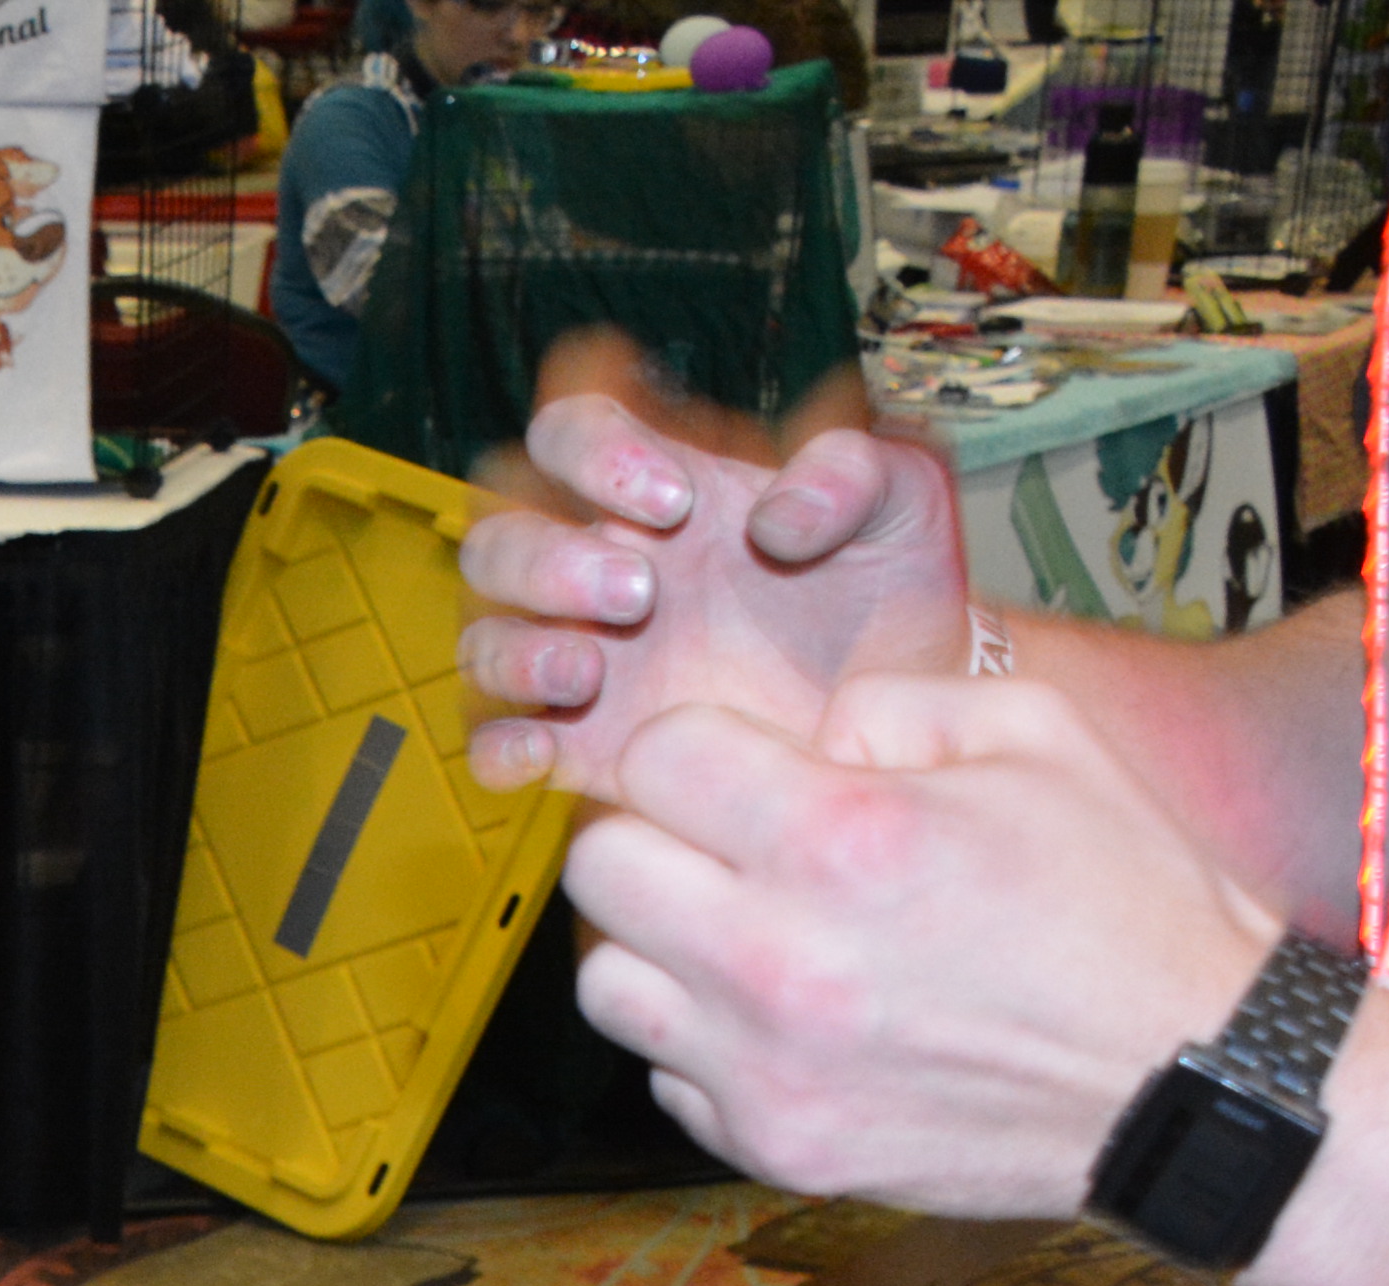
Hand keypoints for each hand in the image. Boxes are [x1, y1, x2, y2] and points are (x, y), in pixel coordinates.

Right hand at [460, 330, 967, 800]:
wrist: (901, 722)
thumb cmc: (893, 600)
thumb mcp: (905, 504)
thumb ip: (854, 472)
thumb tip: (777, 516)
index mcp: (664, 496)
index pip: (571, 434)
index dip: (595, 451)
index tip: (674, 500)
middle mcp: (605, 573)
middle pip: (499, 539)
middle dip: (546, 558)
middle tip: (641, 593)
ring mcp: (588, 663)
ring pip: (484, 638)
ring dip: (519, 648)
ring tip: (593, 671)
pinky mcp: (585, 747)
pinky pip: (494, 742)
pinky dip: (498, 745)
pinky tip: (545, 749)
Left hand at [558, 673, 1275, 1214]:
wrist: (1186, 1080)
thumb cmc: (1128, 901)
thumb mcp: (1040, 733)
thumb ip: (895, 700)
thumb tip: (802, 730)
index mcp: (842, 839)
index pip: (654, 760)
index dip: (693, 747)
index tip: (734, 765)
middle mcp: (780, 961)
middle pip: (599, 869)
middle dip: (650, 835)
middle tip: (715, 841)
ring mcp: (766, 1070)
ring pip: (604, 986)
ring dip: (654, 944)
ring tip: (736, 928)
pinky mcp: (775, 1149)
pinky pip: (667, 1077)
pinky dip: (701, 1041)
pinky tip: (780, 1015)